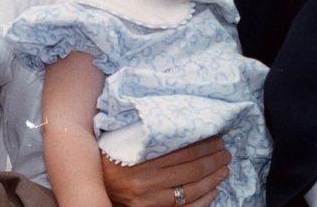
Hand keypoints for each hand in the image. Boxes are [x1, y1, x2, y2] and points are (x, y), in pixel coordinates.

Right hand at [101, 136, 229, 206]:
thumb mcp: (119, 142)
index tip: (217, 137)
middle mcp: (144, 185)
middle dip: (213, 160)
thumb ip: (144, 134)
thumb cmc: (107, 159)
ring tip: (224, 168)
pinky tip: (213, 190)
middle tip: (225, 152)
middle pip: (190, 171)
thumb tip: (175, 118)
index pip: (181, 152)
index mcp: (137, 162)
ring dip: (213, 178)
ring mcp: (149, 203)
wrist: (91, 188)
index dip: (204, 144)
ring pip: (191, 191)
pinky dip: (204, 200)